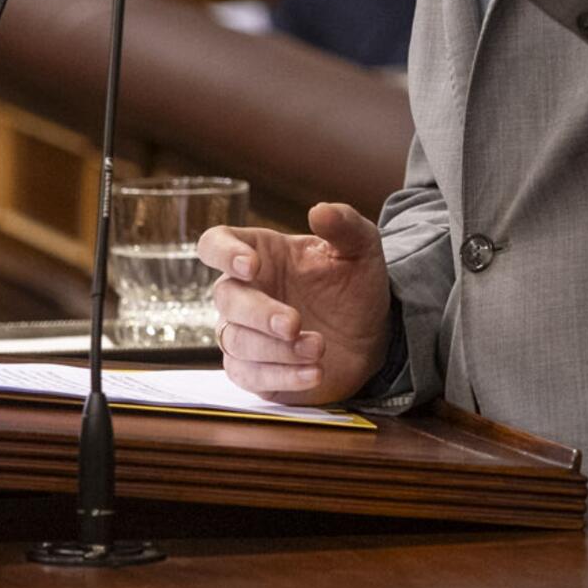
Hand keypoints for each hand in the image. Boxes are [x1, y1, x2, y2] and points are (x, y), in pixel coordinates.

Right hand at [199, 202, 391, 403]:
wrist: (373, 334)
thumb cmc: (355, 283)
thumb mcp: (360, 247)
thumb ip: (343, 224)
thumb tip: (319, 210)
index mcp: (260, 252)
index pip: (215, 244)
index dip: (223, 253)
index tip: (251, 266)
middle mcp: (244, 292)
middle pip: (226, 298)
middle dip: (259, 313)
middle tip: (294, 323)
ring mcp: (245, 333)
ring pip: (236, 342)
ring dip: (276, 349)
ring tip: (318, 348)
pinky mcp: (255, 371)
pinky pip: (250, 377)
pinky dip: (282, 377)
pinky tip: (314, 373)